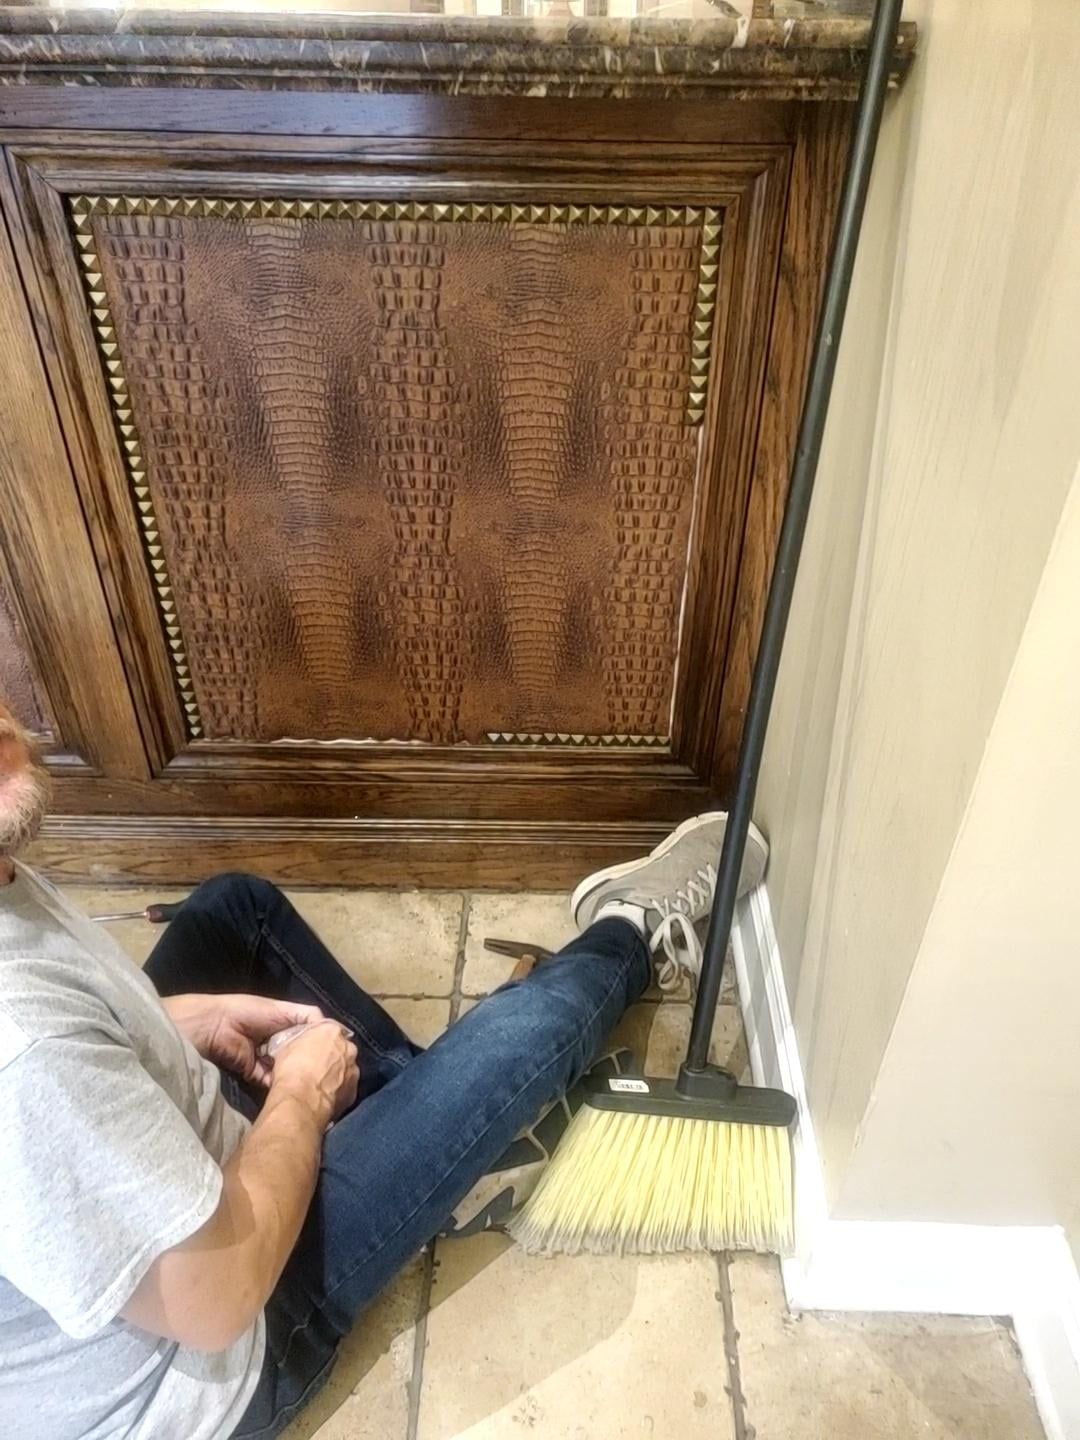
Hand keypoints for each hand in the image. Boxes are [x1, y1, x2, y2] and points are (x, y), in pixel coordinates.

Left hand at [163, 993, 324, 1086]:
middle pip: (299, 1052)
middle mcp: (278, 1041)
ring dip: (295, 1072)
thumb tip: (333, 1028)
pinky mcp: (255, 1073)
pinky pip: (271, 1080)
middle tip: (327, 1070)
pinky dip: (279, 1082)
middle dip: (309, 1060)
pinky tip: (292, 1084)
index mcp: (286, 1023)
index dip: (321, 1040)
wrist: (217, 1027)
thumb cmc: (251, 1012)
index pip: (309, 1033)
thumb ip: (307, 1016)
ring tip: (312, 1080)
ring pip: (287, 1068)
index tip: (338, 1050)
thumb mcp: (283, 1010)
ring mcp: (267, 1058)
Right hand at [270, 1022, 358, 1128]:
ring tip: (315, 1082)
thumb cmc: (292, 1071)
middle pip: (338, 1048)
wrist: (301, 1099)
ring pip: (344, 1068)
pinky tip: (321, 1095)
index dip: (315, 1039)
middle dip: (328, 1055)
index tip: (308, 1047)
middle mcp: (347, 1048)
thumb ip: (299, 1040)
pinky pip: (345, 1087)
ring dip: (333, 1073)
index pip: (326, 1028)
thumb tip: (296, 1046)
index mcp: (331, 1030)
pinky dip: (336, 1090)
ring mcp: (352, 1070)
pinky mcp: (353, 1091)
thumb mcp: (286, 1045)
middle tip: (311, 1065)